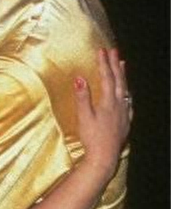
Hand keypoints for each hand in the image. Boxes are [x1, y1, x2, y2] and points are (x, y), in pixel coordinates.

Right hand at [74, 48, 131, 180]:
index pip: (106, 78)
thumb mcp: (83, 117)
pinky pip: (129, 102)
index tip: (101, 51)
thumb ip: (82, 97)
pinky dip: (127, 93)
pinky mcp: (125, 122)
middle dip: (115, 64)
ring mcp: (124, 114)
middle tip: (113, 51)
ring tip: (123, 64)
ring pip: (126, 90)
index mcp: (108, 102)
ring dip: (123, 76)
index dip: (103, 63)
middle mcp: (119, 105)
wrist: (104, 157)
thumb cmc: (92, 138)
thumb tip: (79, 78)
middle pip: (119, 80)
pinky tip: (127, 93)